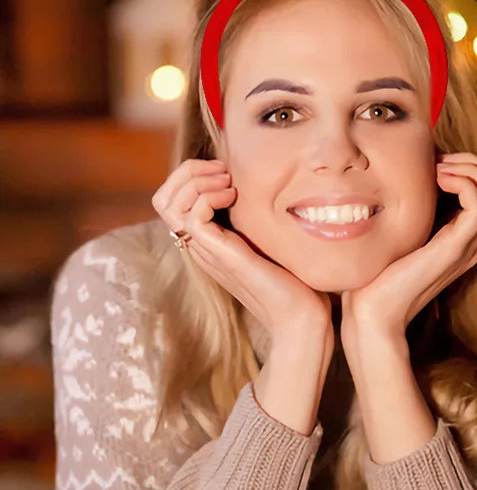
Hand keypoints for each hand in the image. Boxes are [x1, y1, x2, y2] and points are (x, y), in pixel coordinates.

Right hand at [151, 158, 332, 340]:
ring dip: (197, 181)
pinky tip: (234, 198)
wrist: (300, 317)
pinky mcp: (220, 255)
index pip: (171, 200)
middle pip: (162, 198)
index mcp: (206, 241)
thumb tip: (263, 191)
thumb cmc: (293, 281)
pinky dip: (209, 197)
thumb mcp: (267, 240)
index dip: (191, 175)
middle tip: (223, 172)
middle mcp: (199, 246)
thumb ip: (254, 220)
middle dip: (188, 172)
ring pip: (169, 204)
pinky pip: (192, 216)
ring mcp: (206, 251)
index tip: (225, 172)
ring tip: (228, 183)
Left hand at [340, 152, 476, 340]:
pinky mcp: (456, 249)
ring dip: (469, 168)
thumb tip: (406, 173)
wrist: (371, 313)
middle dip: (472, 162)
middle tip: (437, 159)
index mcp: (462, 237)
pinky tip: (435, 179)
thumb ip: (411, 209)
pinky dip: (462, 182)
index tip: (432, 160)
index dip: (466, 166)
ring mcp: (468, 245)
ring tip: (437, 167)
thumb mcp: (398, 232)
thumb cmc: (375, 274)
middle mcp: (472, 241)